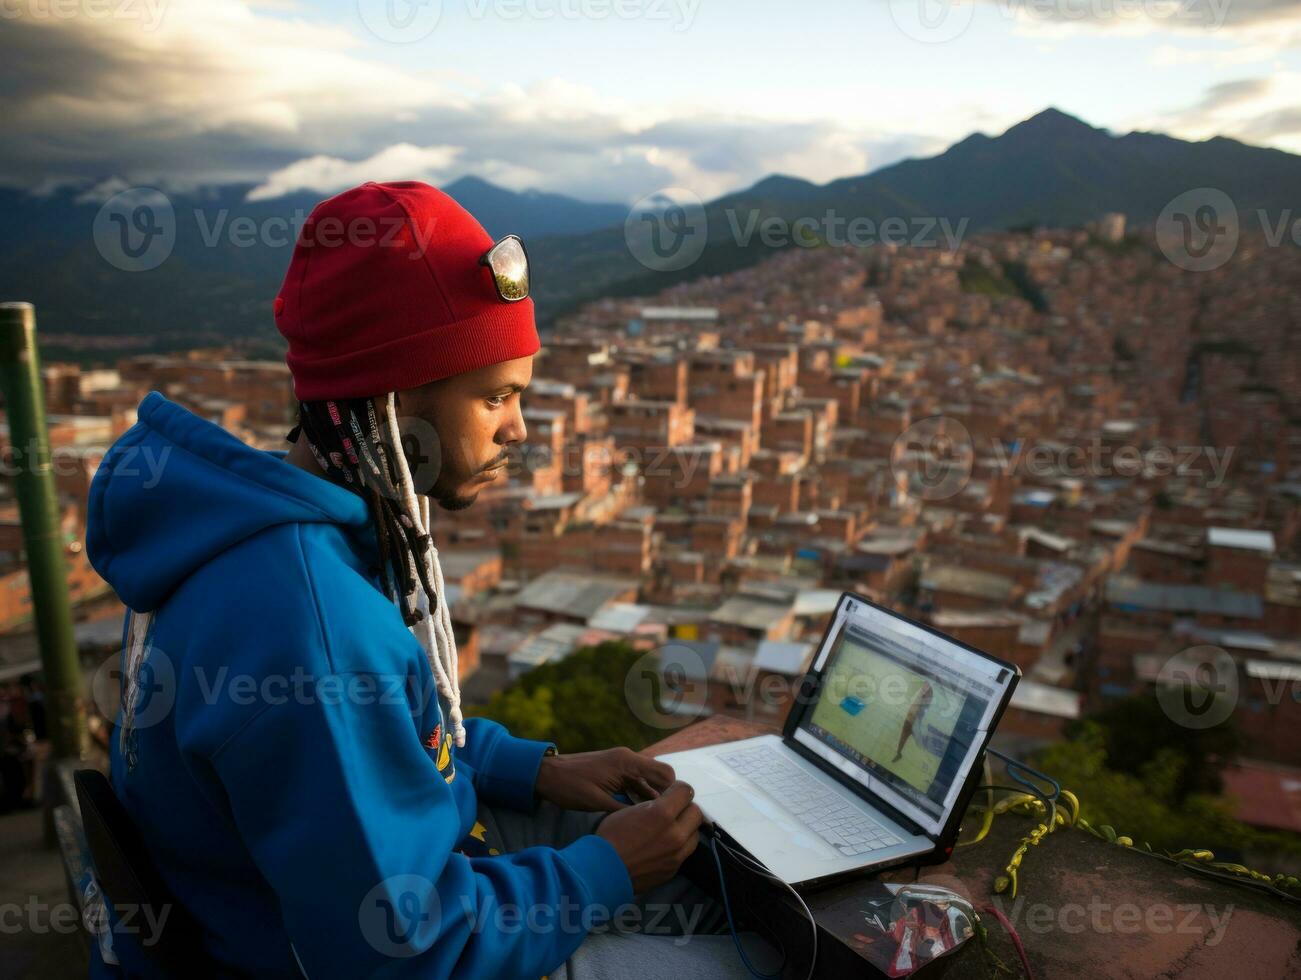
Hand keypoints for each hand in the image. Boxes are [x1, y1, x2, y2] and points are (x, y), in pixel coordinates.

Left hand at [533, 746, 675, 812]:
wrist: (546, 774)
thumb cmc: (570, 787)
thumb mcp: (598, 803)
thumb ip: (625, 810)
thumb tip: (649, 822)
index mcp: (627, 762)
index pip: (664, 773)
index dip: (673, 793)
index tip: (674, 814)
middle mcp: (628, 759)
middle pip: (660, 776)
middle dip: (666, 796)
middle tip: (667, 820)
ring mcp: (622, 763)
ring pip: (649, 780)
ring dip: (654, 797)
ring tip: (657, 820)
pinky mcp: (615, 770)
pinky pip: (636, 782)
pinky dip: (641, 795)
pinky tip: (640, 813)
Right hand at [596, 781, 703, 892]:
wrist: (604, 871)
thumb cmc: (611, 836)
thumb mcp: (629, 810)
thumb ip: (652, 805)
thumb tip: (664, 803)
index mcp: (662, 814)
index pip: (686, 791)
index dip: (678, 789)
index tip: (672, 792)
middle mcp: (675, 834)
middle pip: (696, 812)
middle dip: (685, 808)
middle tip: (673, 810)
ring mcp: (677, 854)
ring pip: (695, 834)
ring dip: (686, 828)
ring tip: (671, 829)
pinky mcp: (674, 869)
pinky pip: (685, 852)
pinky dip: (679, 846)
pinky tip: (665, 846)